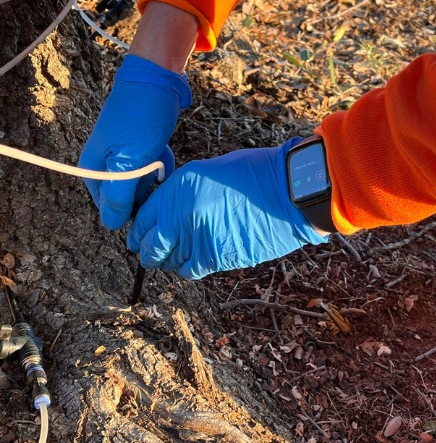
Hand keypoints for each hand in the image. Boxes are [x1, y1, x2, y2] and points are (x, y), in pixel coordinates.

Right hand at [78, 54, 190, 228]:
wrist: (156, 81)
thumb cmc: (140, 119)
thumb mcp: (129, 161)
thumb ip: (120, 195)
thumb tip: (112, 225)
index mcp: (92, 170)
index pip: (111, 209)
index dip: (133, 207)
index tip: (148, 191)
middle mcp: (104, 166)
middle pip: (129, 198)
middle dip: (147, 187)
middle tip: (152, 166)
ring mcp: (122, 157)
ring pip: (143, 184)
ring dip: (156, 174)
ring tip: (158, 154)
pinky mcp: (139, 150)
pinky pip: (152, 169)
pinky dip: (161, 162)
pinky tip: (163, 149)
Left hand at [126, 139, 328, 279]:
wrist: (288, 191)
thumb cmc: (257, 174)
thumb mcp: (210, 173)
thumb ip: (184, 193)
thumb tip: (170, 212)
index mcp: (178, 189)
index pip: (143, 219)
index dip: (140, 232)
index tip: (142, 238)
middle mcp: (181, 214)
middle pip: (151, 245)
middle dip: (151, 251)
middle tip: (156, 253)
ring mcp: (196, 237)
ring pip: (170, 261)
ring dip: (173, 261)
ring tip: (184, 254)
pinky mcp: (215, 257)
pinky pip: (191, 270)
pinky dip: (191, 268)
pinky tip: (200, 260)